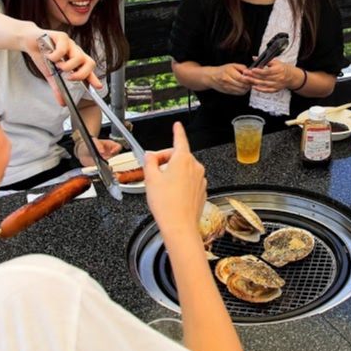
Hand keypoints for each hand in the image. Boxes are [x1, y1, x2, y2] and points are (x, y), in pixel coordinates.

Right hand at [26, 29, 101, 104]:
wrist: (30, 42)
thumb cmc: (43, 55)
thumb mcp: (51, 74)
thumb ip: (57, 87)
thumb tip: (62, 103)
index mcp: (76, 60)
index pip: (89, 69)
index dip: (94, 78)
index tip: (98, 87)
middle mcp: (76, 51)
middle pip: (89, 63)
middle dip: (81, 74)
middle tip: (68, 77)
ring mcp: (70, 44)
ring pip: (78, 57)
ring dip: (67, 66)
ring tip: (57, 65)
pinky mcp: (61, 36)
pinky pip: (64, 48)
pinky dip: (56, 55)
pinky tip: (49, 56)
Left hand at [75, 137, 123, 166]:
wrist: (82, 152)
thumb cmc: (89, 144)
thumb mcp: (93, 142)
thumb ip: (98, 145)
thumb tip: (102, 151)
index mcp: (110, 145)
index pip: (118, 147)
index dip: (116, 149)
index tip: (112, 152)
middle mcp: (110, 153)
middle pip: (117, 157)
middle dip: (113, 159)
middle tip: (106, 159)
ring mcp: (107, 160)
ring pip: (112, 163)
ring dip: (108, 164)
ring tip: (101, 163)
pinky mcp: (102, 166)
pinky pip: (105, 169)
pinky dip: (102, 169)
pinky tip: (98, 167)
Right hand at [144, 122, 206, 240]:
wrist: (180, 226)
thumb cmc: (167, 204)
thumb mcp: (151, 179)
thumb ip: (149, 162)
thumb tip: (150, 155)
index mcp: (183, 160)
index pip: (180, 139)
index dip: (177, 131)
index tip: (177, 125)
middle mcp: (195, 167)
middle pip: (179, 156)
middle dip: (165, 160)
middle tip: (153, 171)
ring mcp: (200, 179)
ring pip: (184, 170)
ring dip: (172, 173)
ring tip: (161, 187)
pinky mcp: (201, 190)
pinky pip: (189, 181)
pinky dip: (180, 183)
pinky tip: (171, 195)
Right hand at [208, 63, 251, 94]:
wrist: (212, 77)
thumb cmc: (223, 70)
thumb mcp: (232, 65)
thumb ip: (241, 67)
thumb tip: (250, 71)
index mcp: (228, 72)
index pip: (241, 77)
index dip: (248, 78)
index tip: (253, 77)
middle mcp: (227, 80)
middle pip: (241, 85)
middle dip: (249, 84)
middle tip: (254, 82)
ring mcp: (227, 87)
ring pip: (241, 90)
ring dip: (247, 88)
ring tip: (250, 85)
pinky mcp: (228, 92)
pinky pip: (238, 93)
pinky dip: (243, 91)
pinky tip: (245, 88)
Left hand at [246, 59, 294, 92]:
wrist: (291, 76)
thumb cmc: (282, 68)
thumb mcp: (276, 62)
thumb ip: (265, 60)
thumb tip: (254, 58)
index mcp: (279, 70)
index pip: (268, 71)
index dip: (259, 71)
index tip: (252, 69)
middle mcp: (279, 78)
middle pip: (264, 77)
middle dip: (254, 75)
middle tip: (246, 73)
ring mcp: (277, 85)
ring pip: (264, 84)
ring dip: (254, 82)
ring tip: (247, 79)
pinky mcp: (276, 89)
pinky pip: (267, 90)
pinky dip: (260, 89)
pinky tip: (253, 86)